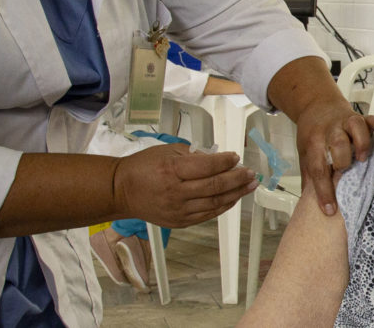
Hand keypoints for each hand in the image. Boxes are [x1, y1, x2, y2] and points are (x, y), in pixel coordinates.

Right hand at [112, 143, 257, 227]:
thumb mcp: (166, 151)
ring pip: (215, 203)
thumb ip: (192, 155)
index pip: (207, 166)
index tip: (236, 157)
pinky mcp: (180, 222)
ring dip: (236, 194)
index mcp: (172, 170)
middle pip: (215, 186)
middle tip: (251, 173)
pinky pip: (207, 215)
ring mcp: (178, 210)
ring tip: (250, 186)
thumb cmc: (143, 167)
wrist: (121, 191)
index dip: (225, 161)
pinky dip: (223, 206)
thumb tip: (216, 159)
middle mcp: (176, 192)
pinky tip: (233, 198)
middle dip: (237, 179)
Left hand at [295, 98, 373, 215]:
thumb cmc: (311, 134)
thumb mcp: (304, 154)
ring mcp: (345, 122)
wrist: (315, 105)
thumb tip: (309, 207)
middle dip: (342, 161)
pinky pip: (370, 118)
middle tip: (344, 174)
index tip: (330, 209)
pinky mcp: (358, 117)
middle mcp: (330, 131)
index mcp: (314, 143)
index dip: (323, 191)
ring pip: (355, 128)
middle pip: (337, 144)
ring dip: (361, 143)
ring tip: (362, 158)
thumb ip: (309, 178)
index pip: (318, 168)